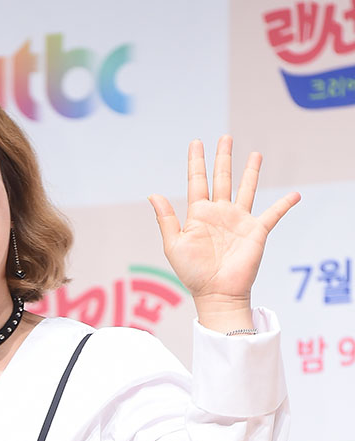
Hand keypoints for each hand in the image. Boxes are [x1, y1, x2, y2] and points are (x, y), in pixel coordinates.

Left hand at [148, 137, 299, 326]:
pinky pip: (273, 214)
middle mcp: (219, 213)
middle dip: (223, 158)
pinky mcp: (256, 231)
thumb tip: (153, 194)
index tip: (196, 142)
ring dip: (251, 171)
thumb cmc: (193, 274)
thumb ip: (166, 219)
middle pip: (222, 178)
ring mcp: (239, 221)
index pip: (197, 182)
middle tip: (225, 138)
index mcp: (199, 215)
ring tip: (256, 154)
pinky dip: (285, 204)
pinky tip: (295, 194)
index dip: (196, 162)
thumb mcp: (174, 245)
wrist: (216, 294)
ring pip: (246, 189)